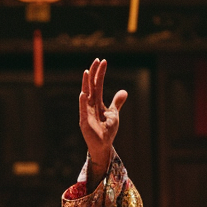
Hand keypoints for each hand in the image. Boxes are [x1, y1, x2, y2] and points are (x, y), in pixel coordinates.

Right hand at [79, 58, 127, 184]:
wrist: (103, 145)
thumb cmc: (107, 130)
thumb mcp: (114, 114)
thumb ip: (117, 102)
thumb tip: (124, 91)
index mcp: (97, 102)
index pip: (98, 84)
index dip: (100, 73)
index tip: (103, 61)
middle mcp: (90, 105)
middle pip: (91, 86)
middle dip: (94, 73)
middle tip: (96, 60)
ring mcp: (86, 112)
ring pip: (85, 95)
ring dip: (86, 84)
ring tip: (87, 72)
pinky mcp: (84, 122)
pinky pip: (83, 110)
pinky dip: (83, 102)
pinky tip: (83, 93)